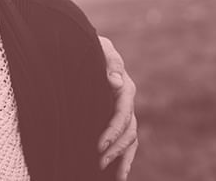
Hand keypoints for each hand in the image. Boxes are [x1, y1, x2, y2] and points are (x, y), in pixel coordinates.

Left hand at [97, 35, 137, 179]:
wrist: (86, 46)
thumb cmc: (91, 46)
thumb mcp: (100, 49)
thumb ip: (109, 62)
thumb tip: (116, 82)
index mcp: (125, 87)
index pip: (123, 114)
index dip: (112, 131)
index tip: (99, 145)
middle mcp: (127, 102)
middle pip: (128, 131)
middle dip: (115, 149)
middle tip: (97, 162)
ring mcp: (124, 111)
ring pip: (130, 139)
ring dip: (121, 157)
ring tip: (111, 175)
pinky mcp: (117, 118)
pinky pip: (127, 140)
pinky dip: (125, 158)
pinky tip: (118, 173)